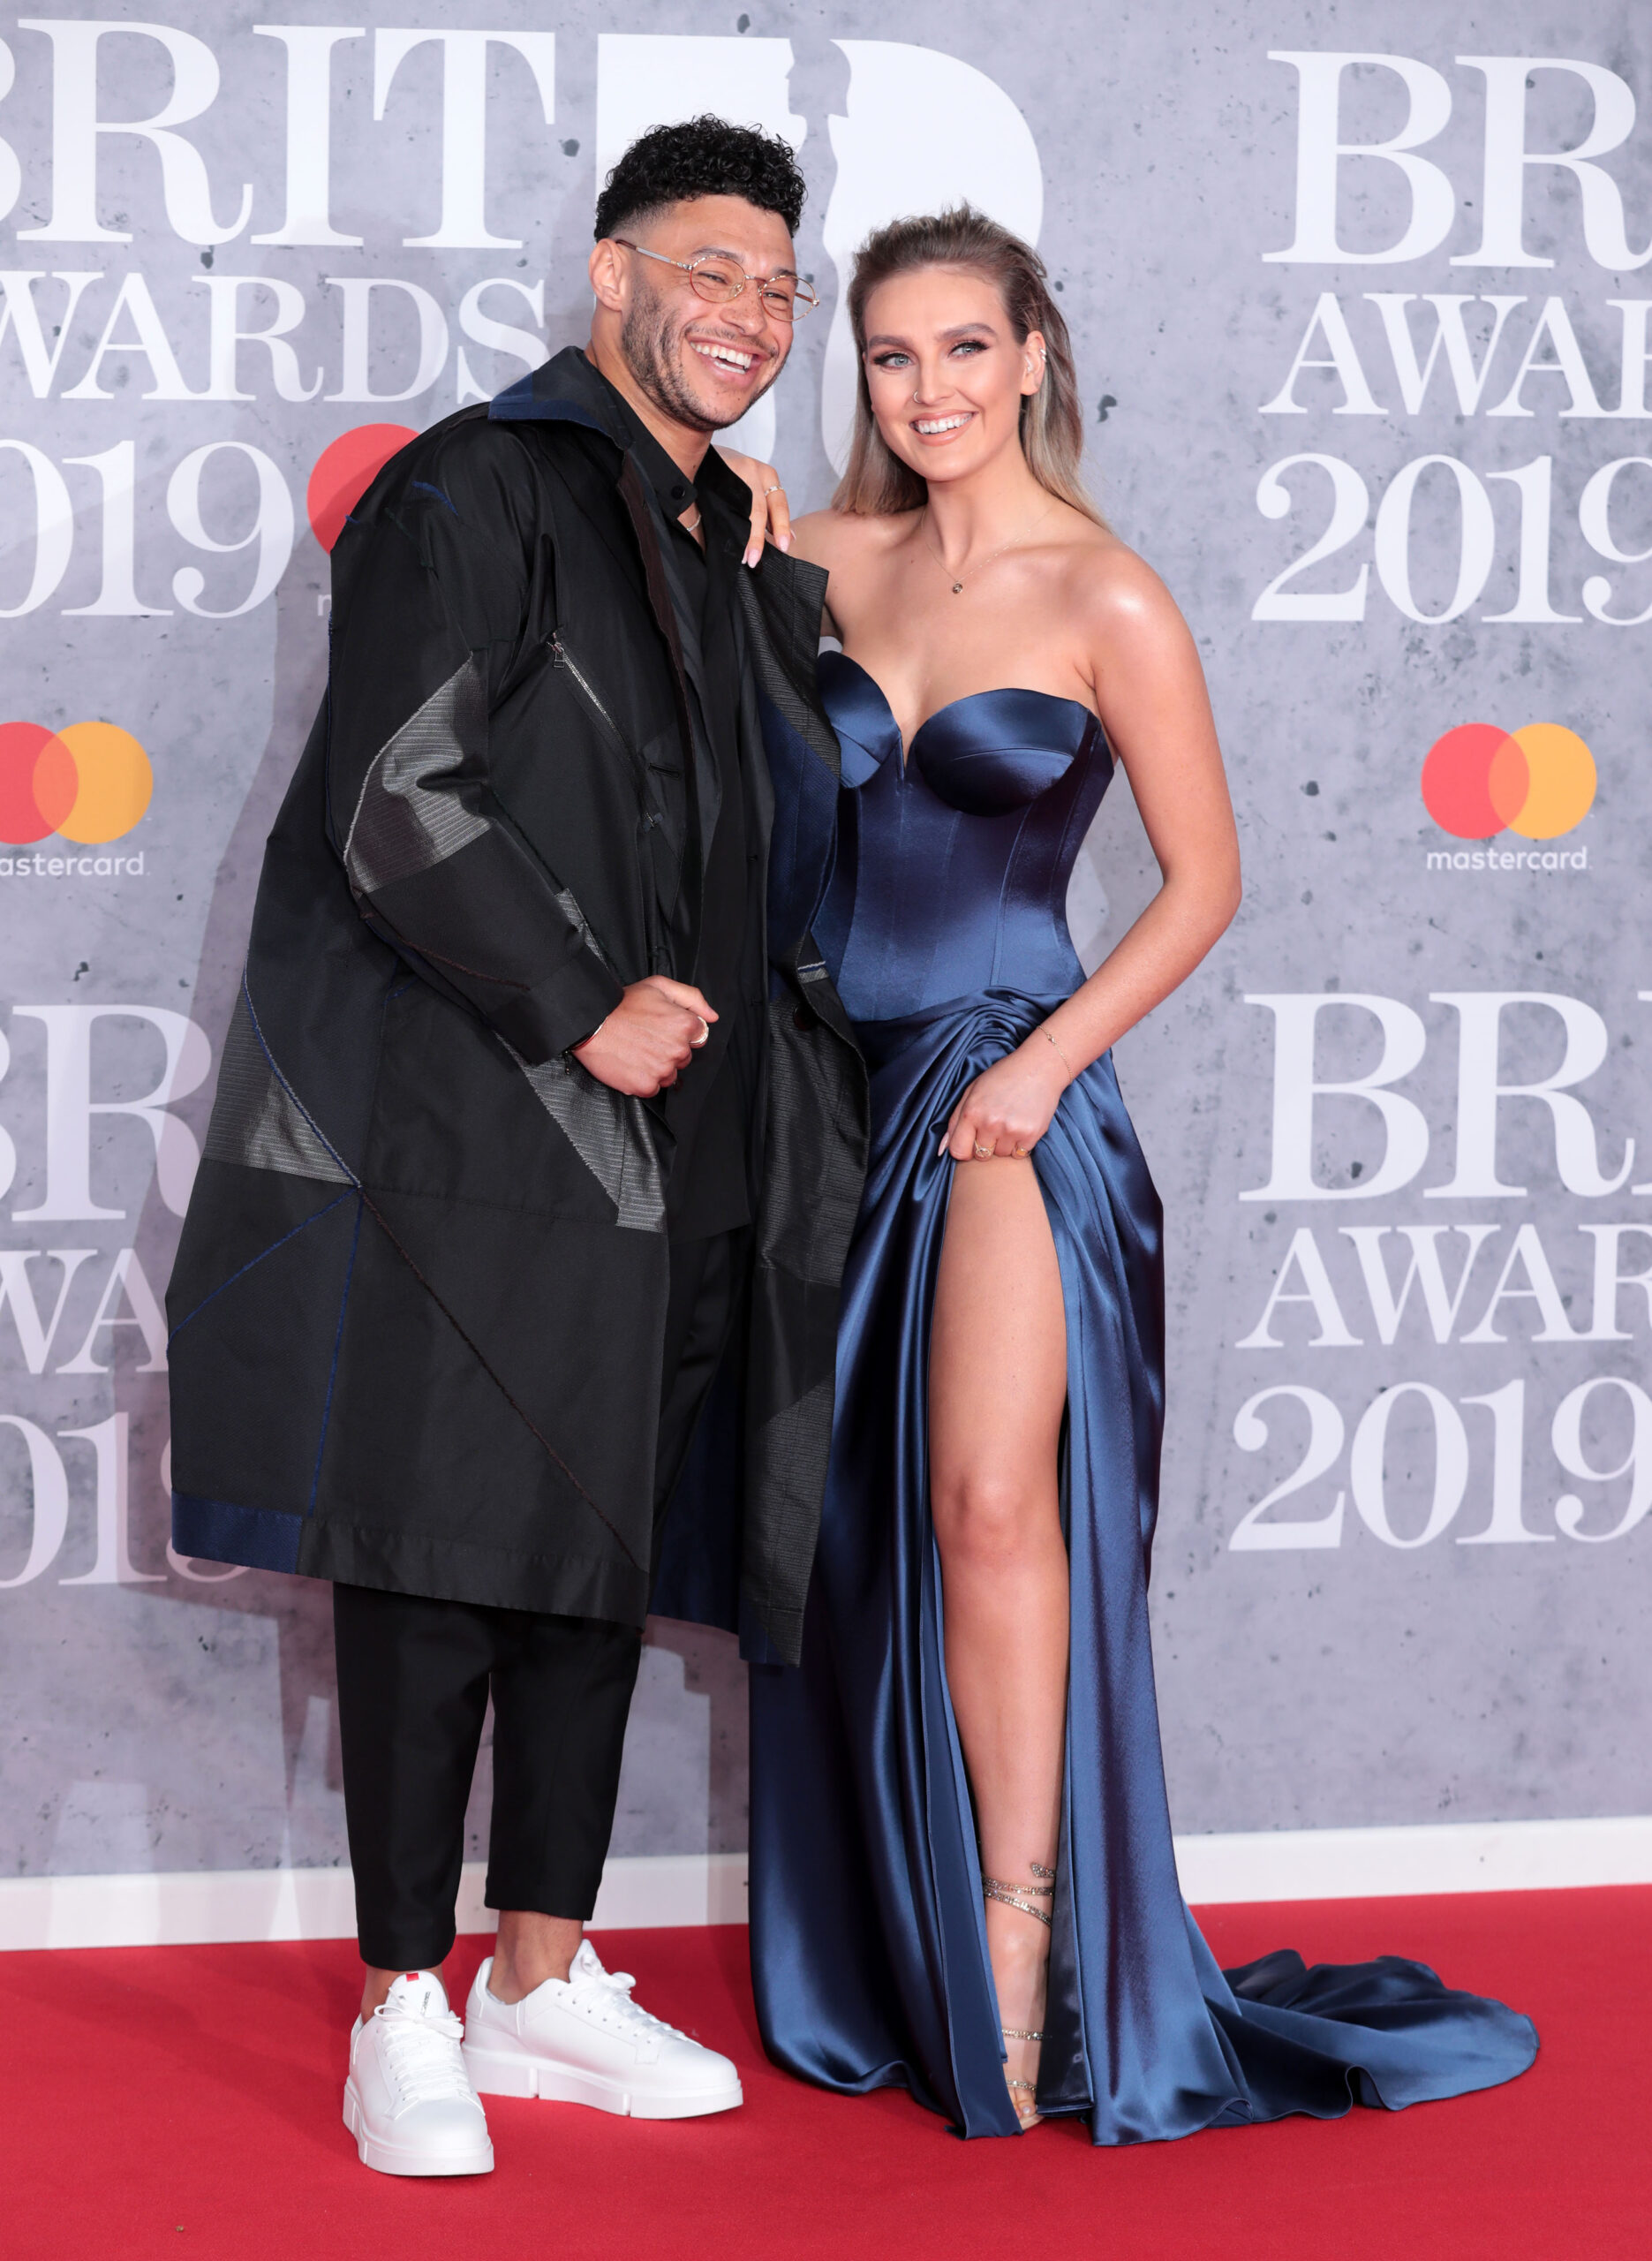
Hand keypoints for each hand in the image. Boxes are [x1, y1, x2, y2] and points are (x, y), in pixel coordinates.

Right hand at [572, 976, 715, 1096]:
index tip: (662, 1027)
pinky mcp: (645, 1086)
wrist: (590, 1023)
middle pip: (684, 1057)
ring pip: (670, 1075)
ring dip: (658, 1067)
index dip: (679, 1031)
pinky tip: (631, 1063)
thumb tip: (713, 1016)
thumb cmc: (622, 1003)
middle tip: (646, 1037)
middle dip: (669, 1049)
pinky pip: (653, 1088)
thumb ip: (692, 998)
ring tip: (637, 1050)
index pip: (698, 1036)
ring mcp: (662, 1070)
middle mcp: (678, 1050)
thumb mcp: (659, 986)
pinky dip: (644, 1079)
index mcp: (685, 1025)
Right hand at [714, 447, 791, 567]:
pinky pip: (722, 503)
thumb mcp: (756, 485)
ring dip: (741, 534)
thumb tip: (791, 538)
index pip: (779, 504)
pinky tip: (724, 536)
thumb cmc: (733, 473)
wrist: (702, 448)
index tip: (784, 546)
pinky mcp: (715, 474)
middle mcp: (752, 469)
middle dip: (757, 538)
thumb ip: (771, 510)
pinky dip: (725, 522)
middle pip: (759, 509)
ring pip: (741, 508)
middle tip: (753, 559)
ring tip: (740, 554)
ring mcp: (733, 470)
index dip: (782, 527)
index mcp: (767, 474)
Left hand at [941, 1038, 1069, 1162]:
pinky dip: (1020, 1145)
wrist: (1039, 1067)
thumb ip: (955, 1121)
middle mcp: (990, 1123)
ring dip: (1004, 1144)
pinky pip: (1019, 1154)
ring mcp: (1012, 1130)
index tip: (971, 1141)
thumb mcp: (972, 1091)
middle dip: (985, 1145)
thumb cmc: (1003, 1076)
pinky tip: (1022, 1124)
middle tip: (995, 1125)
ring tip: (1010, 1121)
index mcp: (971, 1112)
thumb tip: (942, 1150)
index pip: (958, 1151)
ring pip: (1000, 1155)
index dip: (964, 1148)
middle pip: (980, 1156)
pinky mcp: (1032, 1134)